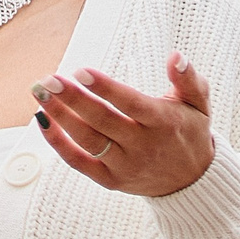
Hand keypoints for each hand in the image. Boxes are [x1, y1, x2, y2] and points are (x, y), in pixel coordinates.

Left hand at [31, 52, 215, 196]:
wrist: (192, 182)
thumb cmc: (190, 133)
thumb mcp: (199, 104)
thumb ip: (188, 79)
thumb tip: (175, 56)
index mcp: (163, 122)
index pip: (131, 104)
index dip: (106, 88)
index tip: (81, 71)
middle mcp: (143, 146)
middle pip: (102, 121)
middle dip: (73, 100)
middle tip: (49, 80)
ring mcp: (125, 165)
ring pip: (87, 141)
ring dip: (61, 117)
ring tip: (40, 94)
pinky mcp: (110, 180)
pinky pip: (79, 163)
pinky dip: (58, 144)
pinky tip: (43, 121)